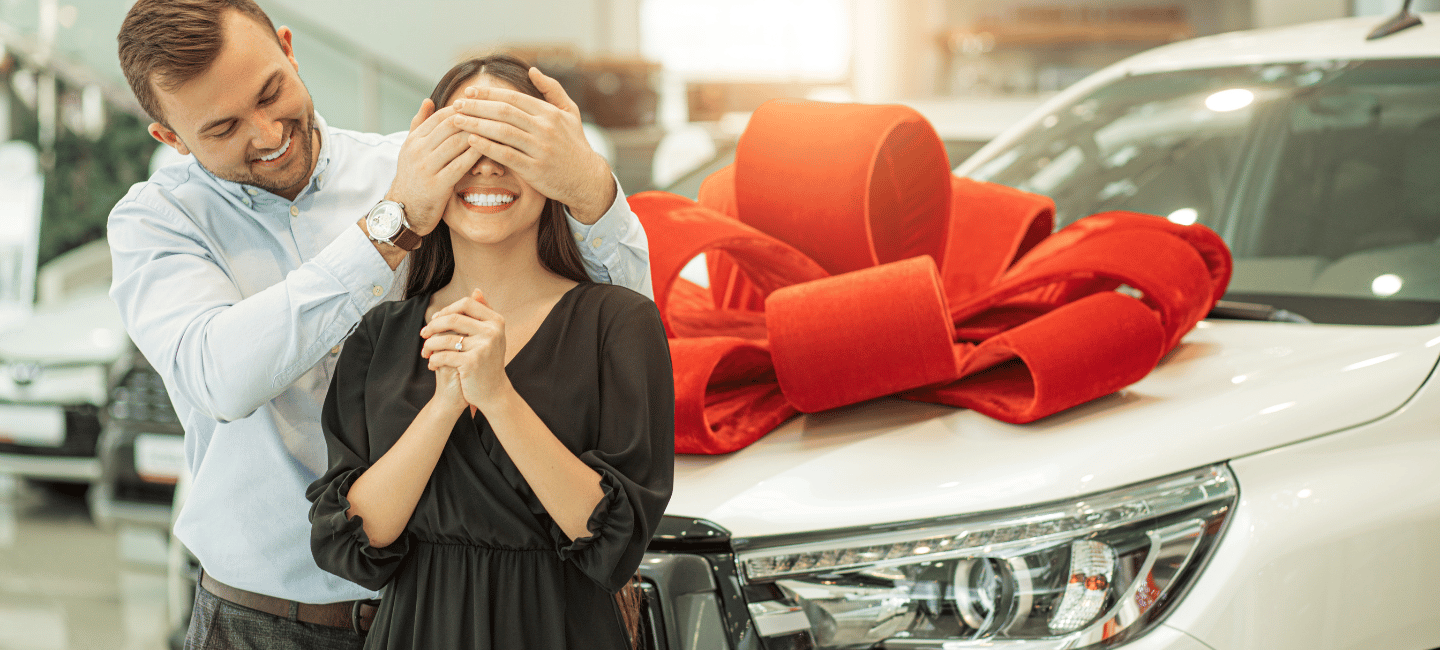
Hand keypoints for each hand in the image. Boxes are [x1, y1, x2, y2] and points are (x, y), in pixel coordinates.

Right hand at [386, 99, 485, 235]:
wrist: (403, 211)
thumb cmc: (413, 178)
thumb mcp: (410, 149)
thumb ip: (419, 125)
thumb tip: (428, 101)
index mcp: (413, 140)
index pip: (441, 116)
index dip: (463, 109)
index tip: (483, 106)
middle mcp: (418, 151)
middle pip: (451, 126)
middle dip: (474, 118)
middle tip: (496, 114)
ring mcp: (426, 168)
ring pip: (457, 143)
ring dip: (479, 134)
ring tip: (498, 129)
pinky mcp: (436, 185)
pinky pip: (460, 165)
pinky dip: (476, 156)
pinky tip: (491, 151)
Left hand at [420, 290, 510, 410]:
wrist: (493, 391)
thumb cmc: (487, 361)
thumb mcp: (490, 335)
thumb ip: (483, 313)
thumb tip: (476, 290)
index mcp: (496, 321)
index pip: (467, 303)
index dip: (447, 309)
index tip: (436, 319)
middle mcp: (492, 332)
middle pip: (453, 318)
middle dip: (433, 325)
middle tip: (423, 334)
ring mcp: (483, 347)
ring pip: (445, 338)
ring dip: (429, 345)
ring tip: (425, 352)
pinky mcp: (473, 362)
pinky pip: (444, 355)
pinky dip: (434, 360)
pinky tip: (432, 364)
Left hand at [448, 68, 615, 223]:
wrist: (587, 180)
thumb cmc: (575, 145)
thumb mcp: (570, 113)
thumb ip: (552, 90)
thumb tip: (532, 70)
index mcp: (550, 113)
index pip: (513, 98)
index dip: (489, 93)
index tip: (469, 92)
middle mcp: (545, 128)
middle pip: (504, 112)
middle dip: (477, 106)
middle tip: (456, 104)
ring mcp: (540, 149)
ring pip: (502, 132)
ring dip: (476, 124)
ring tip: (456, 121)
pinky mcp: (535, 170)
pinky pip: (506, 155)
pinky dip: (487, 147)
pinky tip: (470, 141)